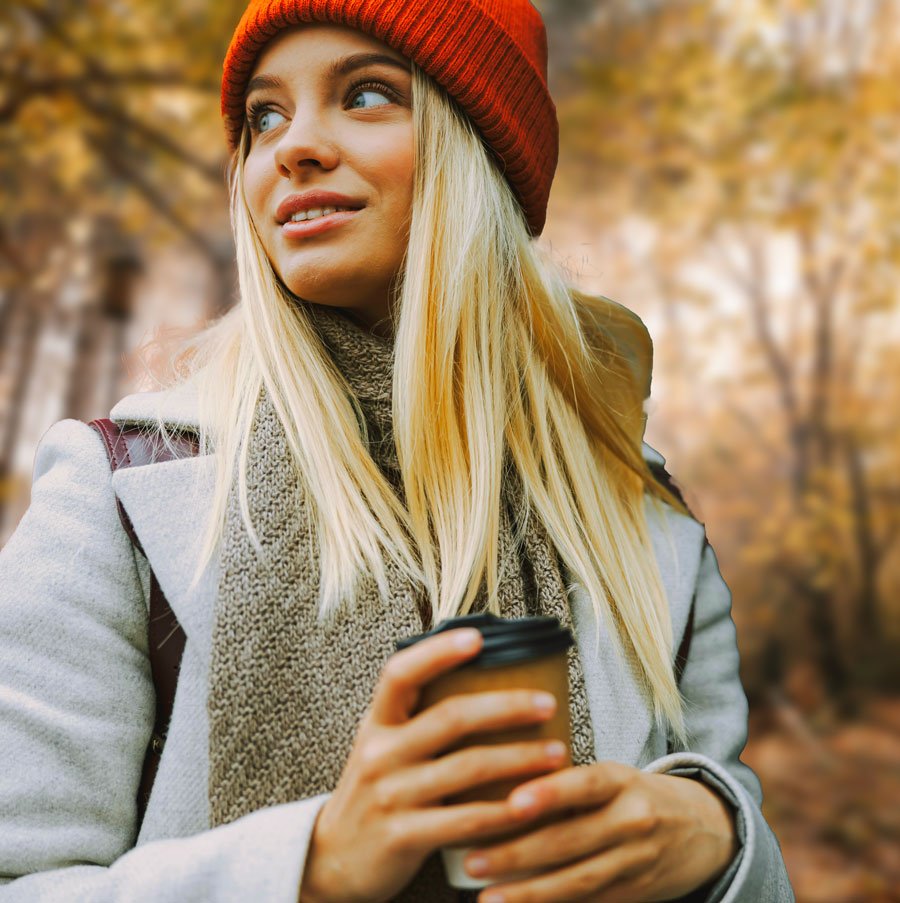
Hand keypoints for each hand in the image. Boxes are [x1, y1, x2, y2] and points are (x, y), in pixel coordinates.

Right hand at [299, 627, 567, 902]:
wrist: (333, 859)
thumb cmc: (375, 790)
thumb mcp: (383, 744)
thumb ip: (417, 716)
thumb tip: (481, 676)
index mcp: (377, 722)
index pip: (400, 674)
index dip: (437, 652)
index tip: (478, 638)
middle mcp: (381, 752)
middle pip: (451, 718)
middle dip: (507, 707)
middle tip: (548, 704)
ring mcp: (390, 795)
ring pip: (468, 768)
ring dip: (520, 759)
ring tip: (557, 753)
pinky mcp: (403, 837)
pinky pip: (465, 820)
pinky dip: (504, 812)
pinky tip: (532, 805)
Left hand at [461, 761, 739, 902]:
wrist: (707, 828)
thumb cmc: (637, 793)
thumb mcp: (613, 776)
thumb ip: (569, 784)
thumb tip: (501, 788)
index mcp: (622, 780)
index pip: (584, 784)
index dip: (549, 793)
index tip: (512, 802)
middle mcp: (632, 820)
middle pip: (571, 839)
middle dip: (518, 853)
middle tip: (472, 860)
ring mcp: (637, 861)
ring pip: (578, 880)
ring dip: (529, 892)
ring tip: (487, 898)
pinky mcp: (637, 893)